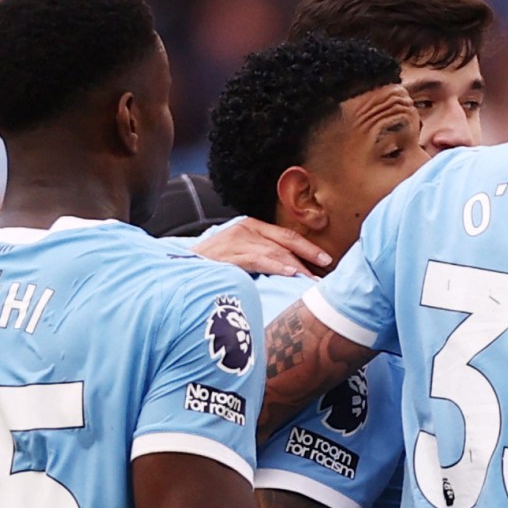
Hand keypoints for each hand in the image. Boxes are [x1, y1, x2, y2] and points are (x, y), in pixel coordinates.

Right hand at [192, 217, 334, 277]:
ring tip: (312, 280)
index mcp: (250, 227)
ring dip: (296, 268)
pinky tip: (289, 274)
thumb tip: (292, 270)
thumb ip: (262, 256)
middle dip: (308, 259)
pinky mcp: (227, 255)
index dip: (309, 248)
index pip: (287, 236)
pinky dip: (275, 266)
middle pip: (285, 244)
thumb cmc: (212, 264)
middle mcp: (245, 230)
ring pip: (274, 253)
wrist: (180, 266)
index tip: (327, 260)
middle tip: (326, 275)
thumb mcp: (240, 253)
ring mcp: (235, 241)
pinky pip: (256, 260)